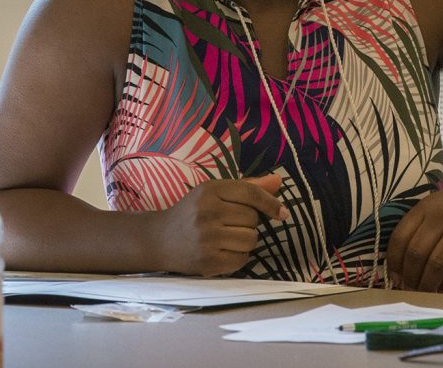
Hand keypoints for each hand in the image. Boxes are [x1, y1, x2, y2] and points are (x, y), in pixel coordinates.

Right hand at [153, 174, 288, 276]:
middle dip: (249, 222)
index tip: (283, 212)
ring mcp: (206, 238)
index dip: (271, 202)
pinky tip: (223, 251)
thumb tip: (279, 181)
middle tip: (229, 224)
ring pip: (251, 239)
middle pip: (253, 218)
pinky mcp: (207, 261)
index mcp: (209, 190)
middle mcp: (207, 212)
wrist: (159, 240)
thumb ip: (248, 187)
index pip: (250, 193)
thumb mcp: (215, 193)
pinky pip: (242, 259)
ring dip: (246, 240)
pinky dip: (239, 256)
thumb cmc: (192, 213)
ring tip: (227, 238)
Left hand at [386, 156, 442, 292]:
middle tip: (409, 289)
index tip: (393, 276)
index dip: (393, 261)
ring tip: (424, 293)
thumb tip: (401, 263)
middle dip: (409, 277)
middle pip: (416, 254)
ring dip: (427, 284)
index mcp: (425, 208)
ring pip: (436, 265)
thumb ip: (419, 226)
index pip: (400, 238)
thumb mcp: (435, 205)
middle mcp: (441, 219)